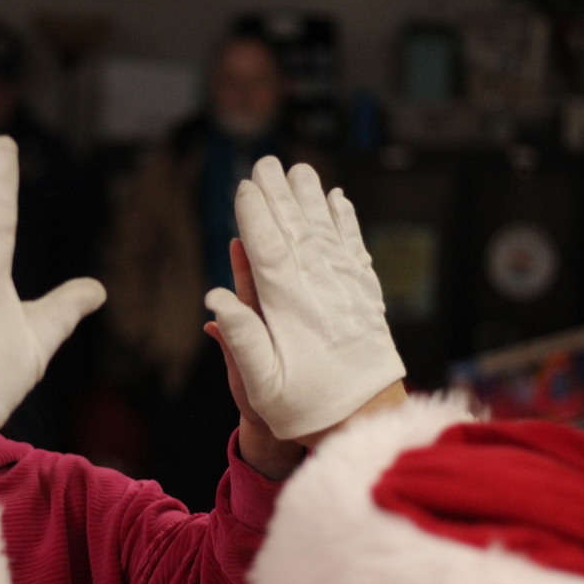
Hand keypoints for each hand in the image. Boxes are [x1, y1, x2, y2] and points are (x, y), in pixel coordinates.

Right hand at [205, 157, 404, 439]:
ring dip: (311, 198)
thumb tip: (214, 298)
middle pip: (296, 230)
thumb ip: (239, 340)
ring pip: (326, 232)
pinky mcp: (365, 295)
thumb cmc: (308, 408)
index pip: (267, 249)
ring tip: (300, 170)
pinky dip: (346, 222)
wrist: (370, 420)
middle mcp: (320, 290)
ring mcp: (346, 289)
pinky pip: (353, 247)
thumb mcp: (262, 387)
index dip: (255, 215)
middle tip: (266, 162)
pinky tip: (339, 201)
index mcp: (289, 308)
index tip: (245, 186)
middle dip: (279, 194)